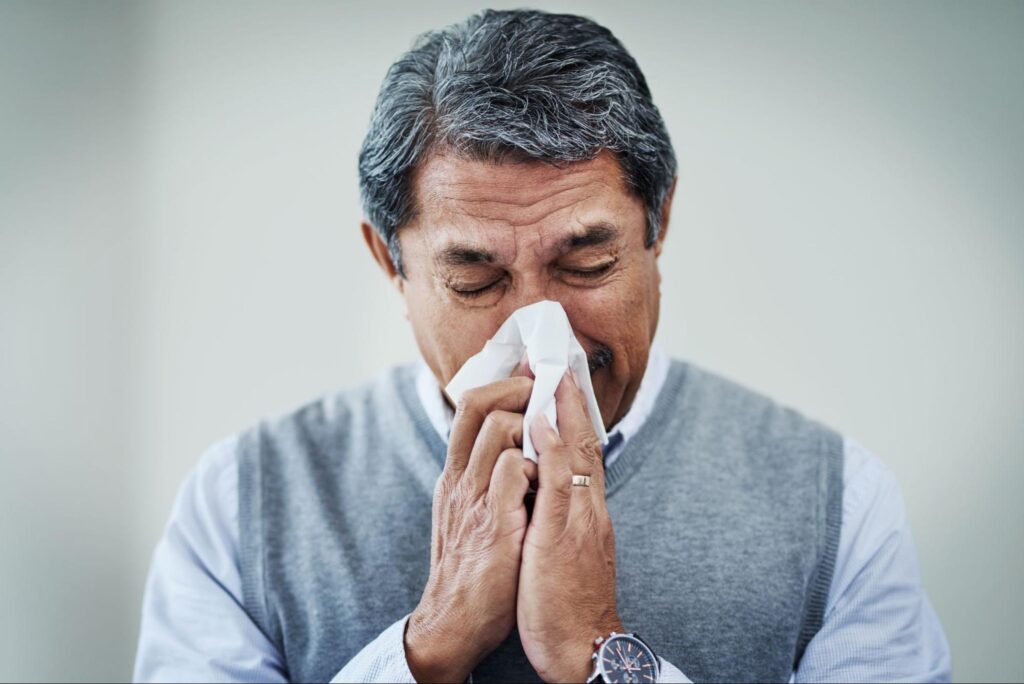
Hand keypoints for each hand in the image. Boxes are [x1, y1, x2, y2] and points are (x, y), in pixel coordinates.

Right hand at [405, 375, 537, 682]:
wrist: (454, 625)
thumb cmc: (473, 571)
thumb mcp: (468, 516)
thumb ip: (485, 481)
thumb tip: (514, 450)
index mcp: (454, 476)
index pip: (466, 409)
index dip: (499, 383)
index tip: (528, 370)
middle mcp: (458, 479)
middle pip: (475, 404)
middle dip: (515, 387)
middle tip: (542, 387)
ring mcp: (474, 498)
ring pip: (498, 428)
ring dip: (529, 425)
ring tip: (547, 439)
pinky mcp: (494, 522)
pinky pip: (515, 468)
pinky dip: (537, 463)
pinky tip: (548, 478)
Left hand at [518, 372, 623, 681]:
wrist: (584, 647)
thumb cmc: (569, 602)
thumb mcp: (565, 548)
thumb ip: (561, 513)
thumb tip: (548, 486)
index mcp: (585, 510)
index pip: (580, 450)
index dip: (572, 414)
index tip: (561, 378)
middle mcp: (587, 507)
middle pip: (583, 441)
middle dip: (571, 398)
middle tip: (558, 356)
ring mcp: (578, 518)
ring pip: (574, 452)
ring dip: (563, 408)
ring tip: (551, 369)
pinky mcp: (563, 535)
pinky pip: (558, 483)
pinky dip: (552, 447)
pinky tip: (542, 421)